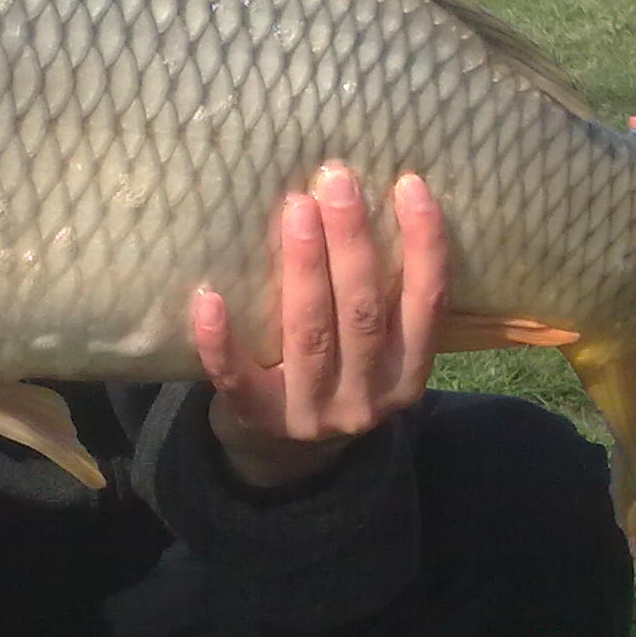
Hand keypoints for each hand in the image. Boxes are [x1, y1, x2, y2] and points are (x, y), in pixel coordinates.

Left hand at [193, 165, 444, 488]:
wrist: (283, 456)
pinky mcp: (257, 418)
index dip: (424, 245)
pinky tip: (209, 296)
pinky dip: (221, 339)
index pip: (426, 305)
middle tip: (336, 180)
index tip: (409, 184)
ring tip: (296, 208)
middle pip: (362, 313)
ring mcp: (311, 413)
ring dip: (304, 268)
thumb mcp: (373, 348)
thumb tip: (360, 197)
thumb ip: (379, 294)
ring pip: (309, 334)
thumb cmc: (334, 370)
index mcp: (406, 373)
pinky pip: (237, 377)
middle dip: (351, 243)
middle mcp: (366, 396)